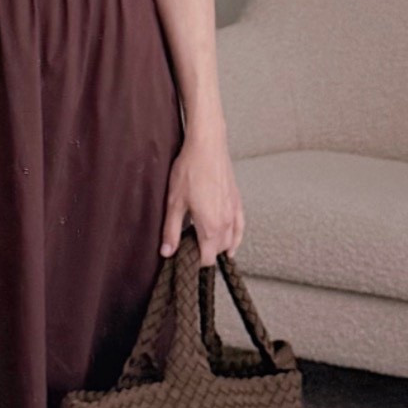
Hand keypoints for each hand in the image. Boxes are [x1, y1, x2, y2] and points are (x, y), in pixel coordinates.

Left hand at [158, 129, 243, 264]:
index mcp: (210, 227)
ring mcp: (234, 213)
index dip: (194, 261)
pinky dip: (235, 238)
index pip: (206, 259)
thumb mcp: (174, 203)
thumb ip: (171, 230)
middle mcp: (226, 223)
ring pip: (230, 241)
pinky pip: (240, 228)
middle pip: (218, 251)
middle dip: (204, 253)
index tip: (182, 257)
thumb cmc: (189, 171)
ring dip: (218, 246)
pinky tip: (231, 243)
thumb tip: (167, 253)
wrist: (207, 146)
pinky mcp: (237, 202)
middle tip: (187, 246)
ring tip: (203, 243)